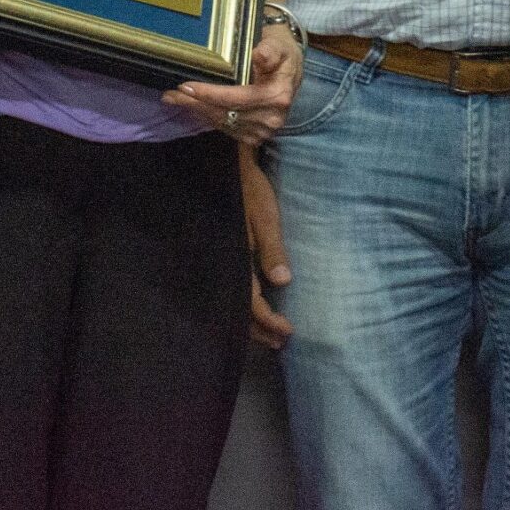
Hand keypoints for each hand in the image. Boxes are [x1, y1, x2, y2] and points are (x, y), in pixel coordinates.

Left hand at [162, 18, 299, 145]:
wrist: (290, 69)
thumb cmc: (281, 52)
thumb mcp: (279, 45)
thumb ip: (270, 51)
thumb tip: (259, 55)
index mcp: (277, 96)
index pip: (237, 98)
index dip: (210, 94)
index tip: (185, 86)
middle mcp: (271, 118)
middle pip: (225, 113)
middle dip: (195, 104)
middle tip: (170, 94)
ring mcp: (263, 131)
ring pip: (221, 123)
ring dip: (196, 112)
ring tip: (173, 99)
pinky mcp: (254, 136)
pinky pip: (225, 128)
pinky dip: (206, 117)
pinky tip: (191, 107)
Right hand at [238, 145, 292, 348]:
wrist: (224, 166)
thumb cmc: (249, 188)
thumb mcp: (263, 214)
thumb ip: (271, 247)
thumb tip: (283, 282)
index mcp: (235, 258)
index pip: (251, 303)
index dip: (269, 321)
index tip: (289, 332)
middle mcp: (224, 264)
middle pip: (239, 309)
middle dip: (260, 329)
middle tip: (282, 343)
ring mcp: (220, 260)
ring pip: (233, 301)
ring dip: (252, 320)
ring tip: (271, 333)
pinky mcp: (221, 253)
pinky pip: (231, 288)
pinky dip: (244, 303)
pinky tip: (255, 305)